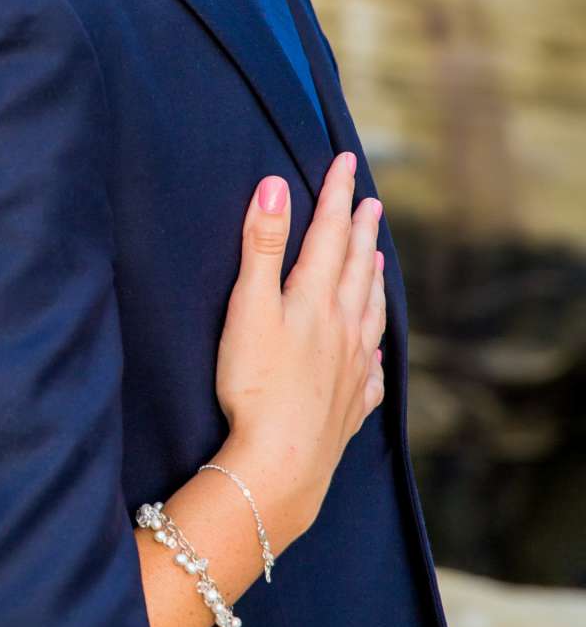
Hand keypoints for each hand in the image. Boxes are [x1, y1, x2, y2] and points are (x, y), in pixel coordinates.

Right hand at [213, 154, 386, 555]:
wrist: (281, 464)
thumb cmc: (256, 384)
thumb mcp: (249, 308)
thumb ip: (262, 247)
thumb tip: (275, 187)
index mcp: (317, 299)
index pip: (330, 234)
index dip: (337, 195)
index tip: (345, 162)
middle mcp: (344, 328)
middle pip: (357, 269)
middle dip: (362, 232)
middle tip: (372, 204)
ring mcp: (353, 369)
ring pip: (370, 314)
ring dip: (373, 282)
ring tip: (378, 262)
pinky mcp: (350, 405)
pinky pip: (372, 372)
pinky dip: (376, 352)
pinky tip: (375, 354)